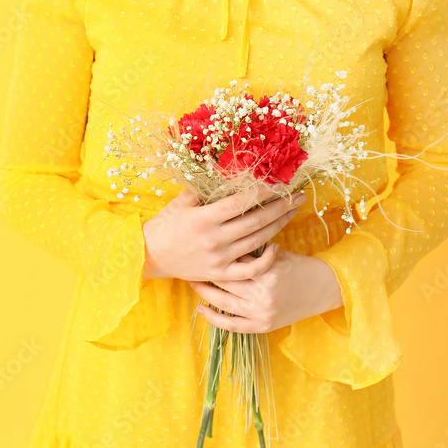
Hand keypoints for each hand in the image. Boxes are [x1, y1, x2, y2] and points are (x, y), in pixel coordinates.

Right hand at [141, 183, 306, 281]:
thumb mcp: (182, 202)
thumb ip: (206, 190)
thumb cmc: (165, 225)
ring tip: (292, 212)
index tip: (279, 182)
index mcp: (204, 218)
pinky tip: (276, 246)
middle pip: (256, 221)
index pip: (241, 202)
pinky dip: (266, 259)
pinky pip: (250, 269)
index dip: (262, 191)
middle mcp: (214, 239)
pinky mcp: (220, 273)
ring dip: (278, 226)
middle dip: (280, 207)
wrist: (150, 255)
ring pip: (257, 241)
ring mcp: (219, 258)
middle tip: (297, 196)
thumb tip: (229, 174)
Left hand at [189, 249, 343, 332]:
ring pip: (223, 302)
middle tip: (190, 264)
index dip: (216, 255)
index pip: (234, 262)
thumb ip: (253, 251)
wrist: (323, 288)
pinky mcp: (262, 326)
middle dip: (206, 272)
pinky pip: (232, 325)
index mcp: (267, 272)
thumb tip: (224, 239)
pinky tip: (200, 310)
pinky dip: (214, 319)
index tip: (202, 248)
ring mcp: (261, 313)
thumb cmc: (298, 266)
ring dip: (204, 292)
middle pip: (225, 282)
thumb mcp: (277, 254)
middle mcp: (263, 294)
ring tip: (192, 282)